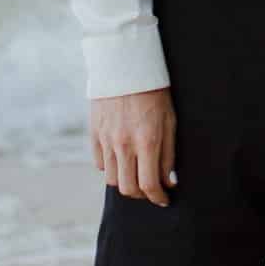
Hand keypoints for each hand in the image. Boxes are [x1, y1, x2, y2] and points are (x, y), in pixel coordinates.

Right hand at [90, 89, 177, 204]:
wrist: (125, 66)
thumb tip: (168, 181)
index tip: (164, 199)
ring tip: (136, 174)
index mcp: (147, 141)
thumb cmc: (154, 92)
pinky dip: (111, 168)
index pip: (149, 185)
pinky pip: (100, 164)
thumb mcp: (170, 121)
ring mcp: (106, 140)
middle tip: (151, 189)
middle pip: (128, 188)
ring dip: (125, 182)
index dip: (159, 198)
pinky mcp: (94, 133)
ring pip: (112, 180)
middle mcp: (124, 144)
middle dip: (142, 195)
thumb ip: (168, 154)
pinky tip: (122, 160)